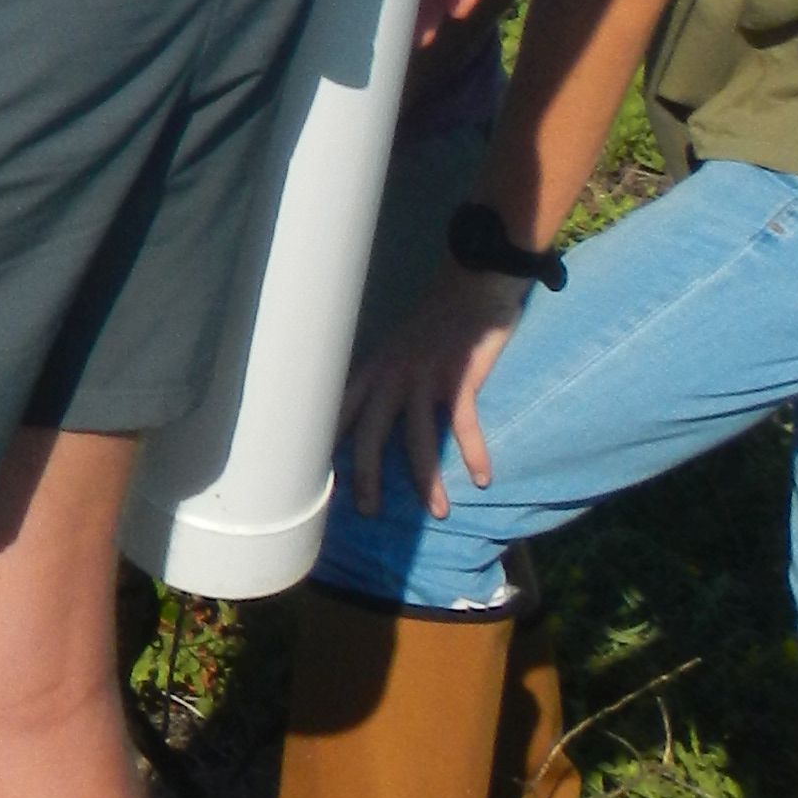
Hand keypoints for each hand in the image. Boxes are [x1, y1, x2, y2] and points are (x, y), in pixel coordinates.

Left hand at [341, 268, 519, 521]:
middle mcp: (391, 375)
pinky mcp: (459, 377)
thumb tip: (365, 419)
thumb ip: (381, 381)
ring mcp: (424, 376)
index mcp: (372, 370)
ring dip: (428, 479)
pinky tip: (483, 477)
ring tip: (438, 511)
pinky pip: (464, 423)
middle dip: (366, 475)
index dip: (325, 445)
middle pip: (369, 432)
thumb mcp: (396, 350)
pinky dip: (475, 452)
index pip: (337, 411)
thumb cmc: (434, 325)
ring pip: (418, 438)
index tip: (314, 480)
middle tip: (369, 511)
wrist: (471, 285)